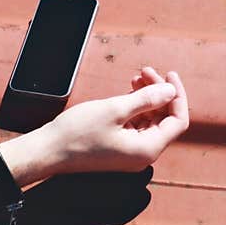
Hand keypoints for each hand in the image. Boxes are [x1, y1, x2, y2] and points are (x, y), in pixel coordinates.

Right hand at [0, 68, 188, 185]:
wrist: (48, 151)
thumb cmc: (77, 133)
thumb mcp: (114, 109)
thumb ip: (146, 99)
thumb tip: (170, 91)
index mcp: (147, 149)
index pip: (177, 121)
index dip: (177, 95)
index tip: (170, 74)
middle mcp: (143, 154)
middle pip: (165, 118)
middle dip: (159, 92)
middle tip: (146, 71)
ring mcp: (132, 151)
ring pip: (151, 119)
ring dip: (147, 97)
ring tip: (137, 76)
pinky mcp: (120, 146)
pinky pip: (137, 124)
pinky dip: (136, 106)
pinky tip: (130, 90)